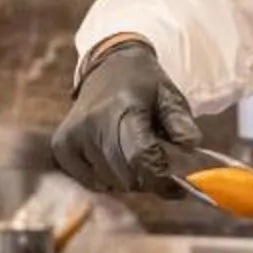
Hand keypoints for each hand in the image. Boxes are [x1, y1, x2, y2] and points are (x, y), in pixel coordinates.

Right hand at [52, 40, 197, 195]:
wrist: (108, 65)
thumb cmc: (145, 86)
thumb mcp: (170, 96)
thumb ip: (182, 123)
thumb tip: (190, 148)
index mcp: (124, 107)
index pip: (141, 157)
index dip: (161, 179)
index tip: (178, 187)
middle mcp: (94, 122)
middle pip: (126, 176)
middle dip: (148, 179)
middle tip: (158, 165)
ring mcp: (74, 134)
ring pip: (110, 181)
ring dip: (129, 178)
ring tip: (134, 152)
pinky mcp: (62, 145)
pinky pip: (91, 182)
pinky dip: (107, 178)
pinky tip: (114, 156)